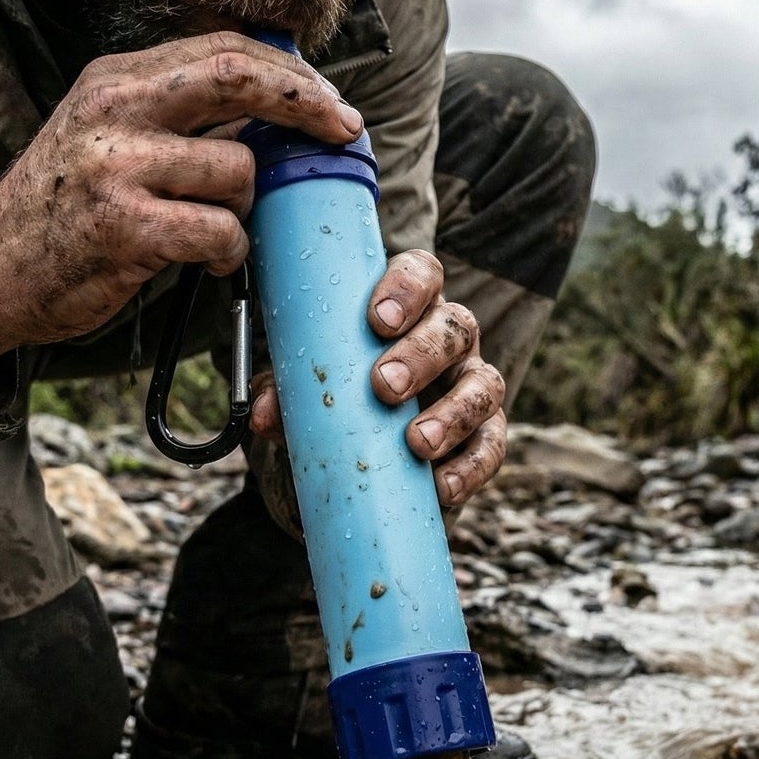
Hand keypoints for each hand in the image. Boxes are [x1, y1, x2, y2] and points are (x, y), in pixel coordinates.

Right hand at [0, 32, 362, 365]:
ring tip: (215, 230)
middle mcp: (114, 109)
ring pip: (237, 170)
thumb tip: (274, 105)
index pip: (223, 49)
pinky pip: (219, 232)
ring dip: (246, 210)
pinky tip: (208, 260)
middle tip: (345, 130)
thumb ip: (178, 114)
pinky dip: (229, 252)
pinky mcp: (123, 226)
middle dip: (305, 102)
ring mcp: (115, 166)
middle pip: (236, 77)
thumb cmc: (65, 208)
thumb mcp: (110, 135)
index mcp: (116, 79)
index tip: (333, 103)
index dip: (292, 74)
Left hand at [251, 250, 506, 505]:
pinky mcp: (484, 433)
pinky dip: (471, 466)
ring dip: (453, 412)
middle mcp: (448, 338)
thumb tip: (266, 414)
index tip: (377, 321)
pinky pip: (493, 444)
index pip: (422, 274)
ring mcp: (471, 383)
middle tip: (384, 386)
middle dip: (423, 355)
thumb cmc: (336, 394)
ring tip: (417, 442)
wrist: (358, 454)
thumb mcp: (305, 386)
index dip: (407, 289)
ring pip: (485, 384)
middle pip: (456, 328)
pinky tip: (443, 485)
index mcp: (408, 306)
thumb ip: (284, 392)